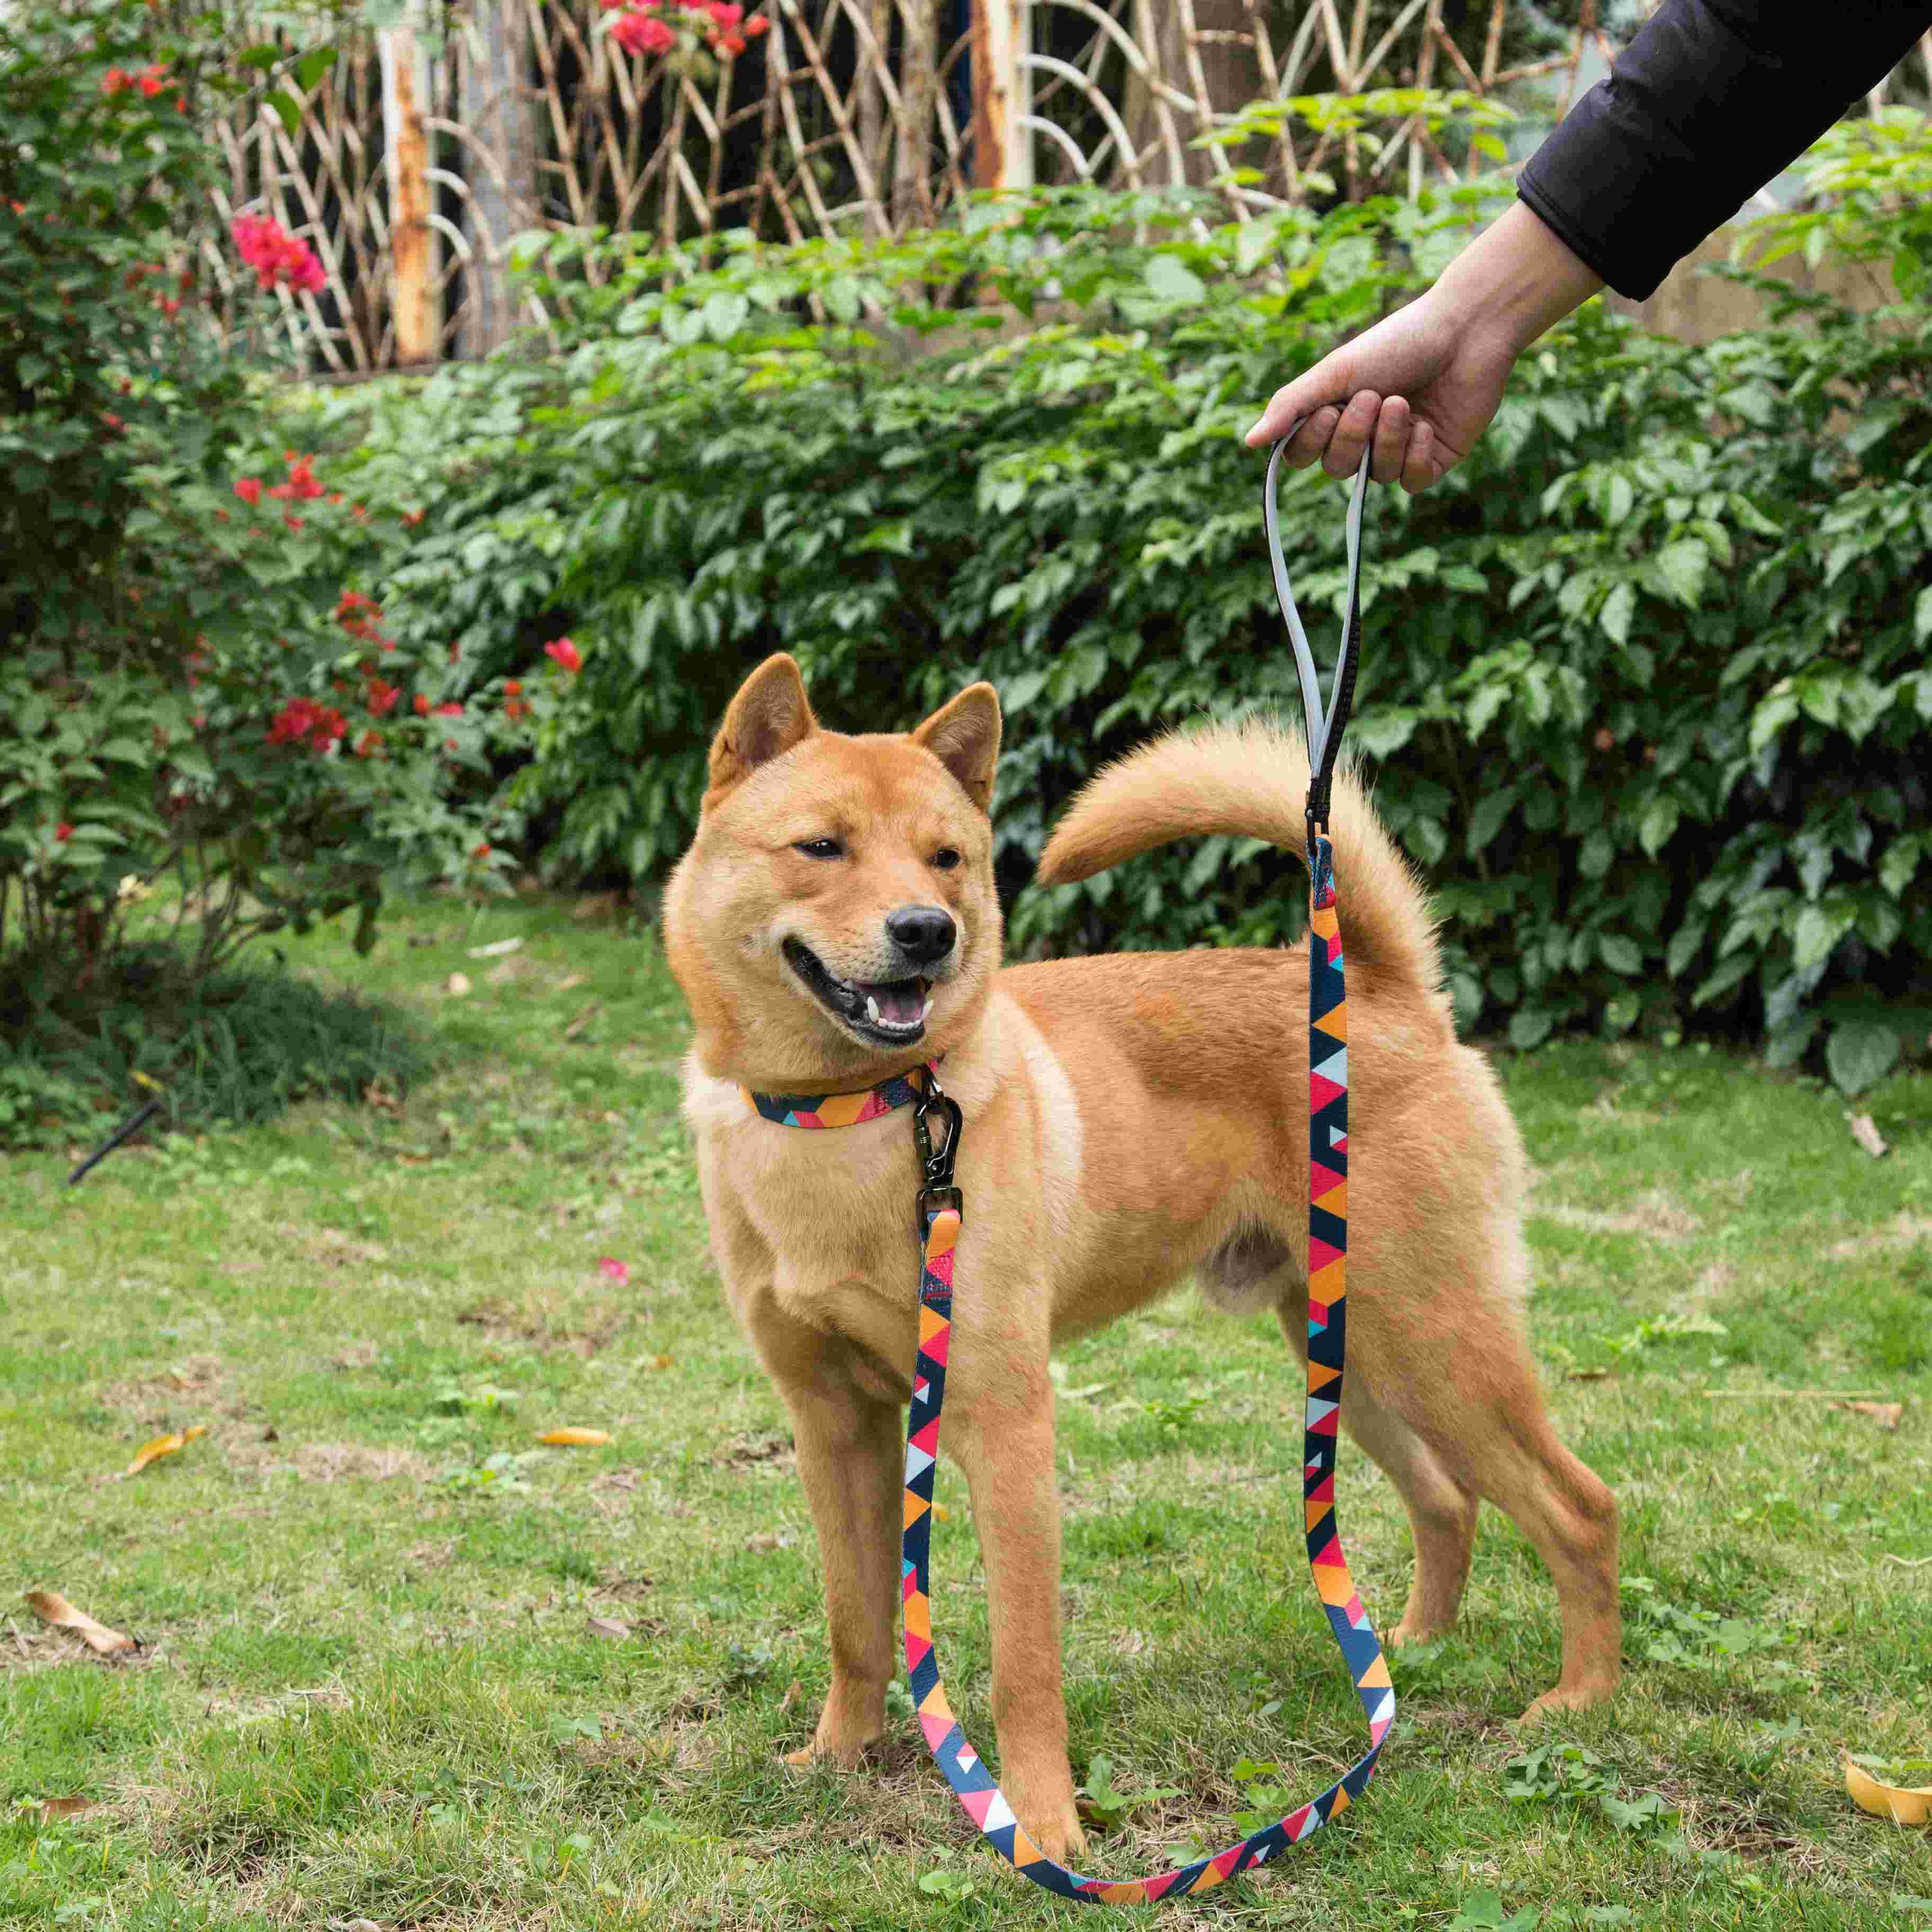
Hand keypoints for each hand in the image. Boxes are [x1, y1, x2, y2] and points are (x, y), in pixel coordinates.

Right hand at [1243, 286, 1515, 492]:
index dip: (1311, 442)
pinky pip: (1411, 483)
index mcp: (1334, 413)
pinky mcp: (1433, 461)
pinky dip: (1416, 455)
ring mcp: (1398, 451)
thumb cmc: (1398, 342)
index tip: (1328, 409)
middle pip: (1337, 468)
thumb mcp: (1336, 371)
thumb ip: (1291, 406)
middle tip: (1374, 396)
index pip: (1302, 455)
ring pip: (1376, 477)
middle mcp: (1363, 436)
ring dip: (1387, 439)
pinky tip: (1428, 425)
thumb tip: (1247, 443)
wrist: (1465, 331)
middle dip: (1353, 436)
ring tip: (1403, 402)